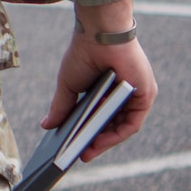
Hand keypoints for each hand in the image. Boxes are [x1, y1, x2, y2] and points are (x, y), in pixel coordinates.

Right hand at [44, 1, 155, 161]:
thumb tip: (45, 126)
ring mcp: (136, 97)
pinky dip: (116, 134)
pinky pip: (132, 122)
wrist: (99, 34)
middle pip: (111, 126)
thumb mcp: (68, 86)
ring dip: (105, 142)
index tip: (72, 149)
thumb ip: (61, 107)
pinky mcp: (145, 96)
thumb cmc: (83, 54)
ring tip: (85, 152)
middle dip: (95, 143)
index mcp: (107, 93)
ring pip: (122, 127)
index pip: (100, 120)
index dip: (87, 135)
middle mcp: (124, 97)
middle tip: (79, 156)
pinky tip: (98, 141)